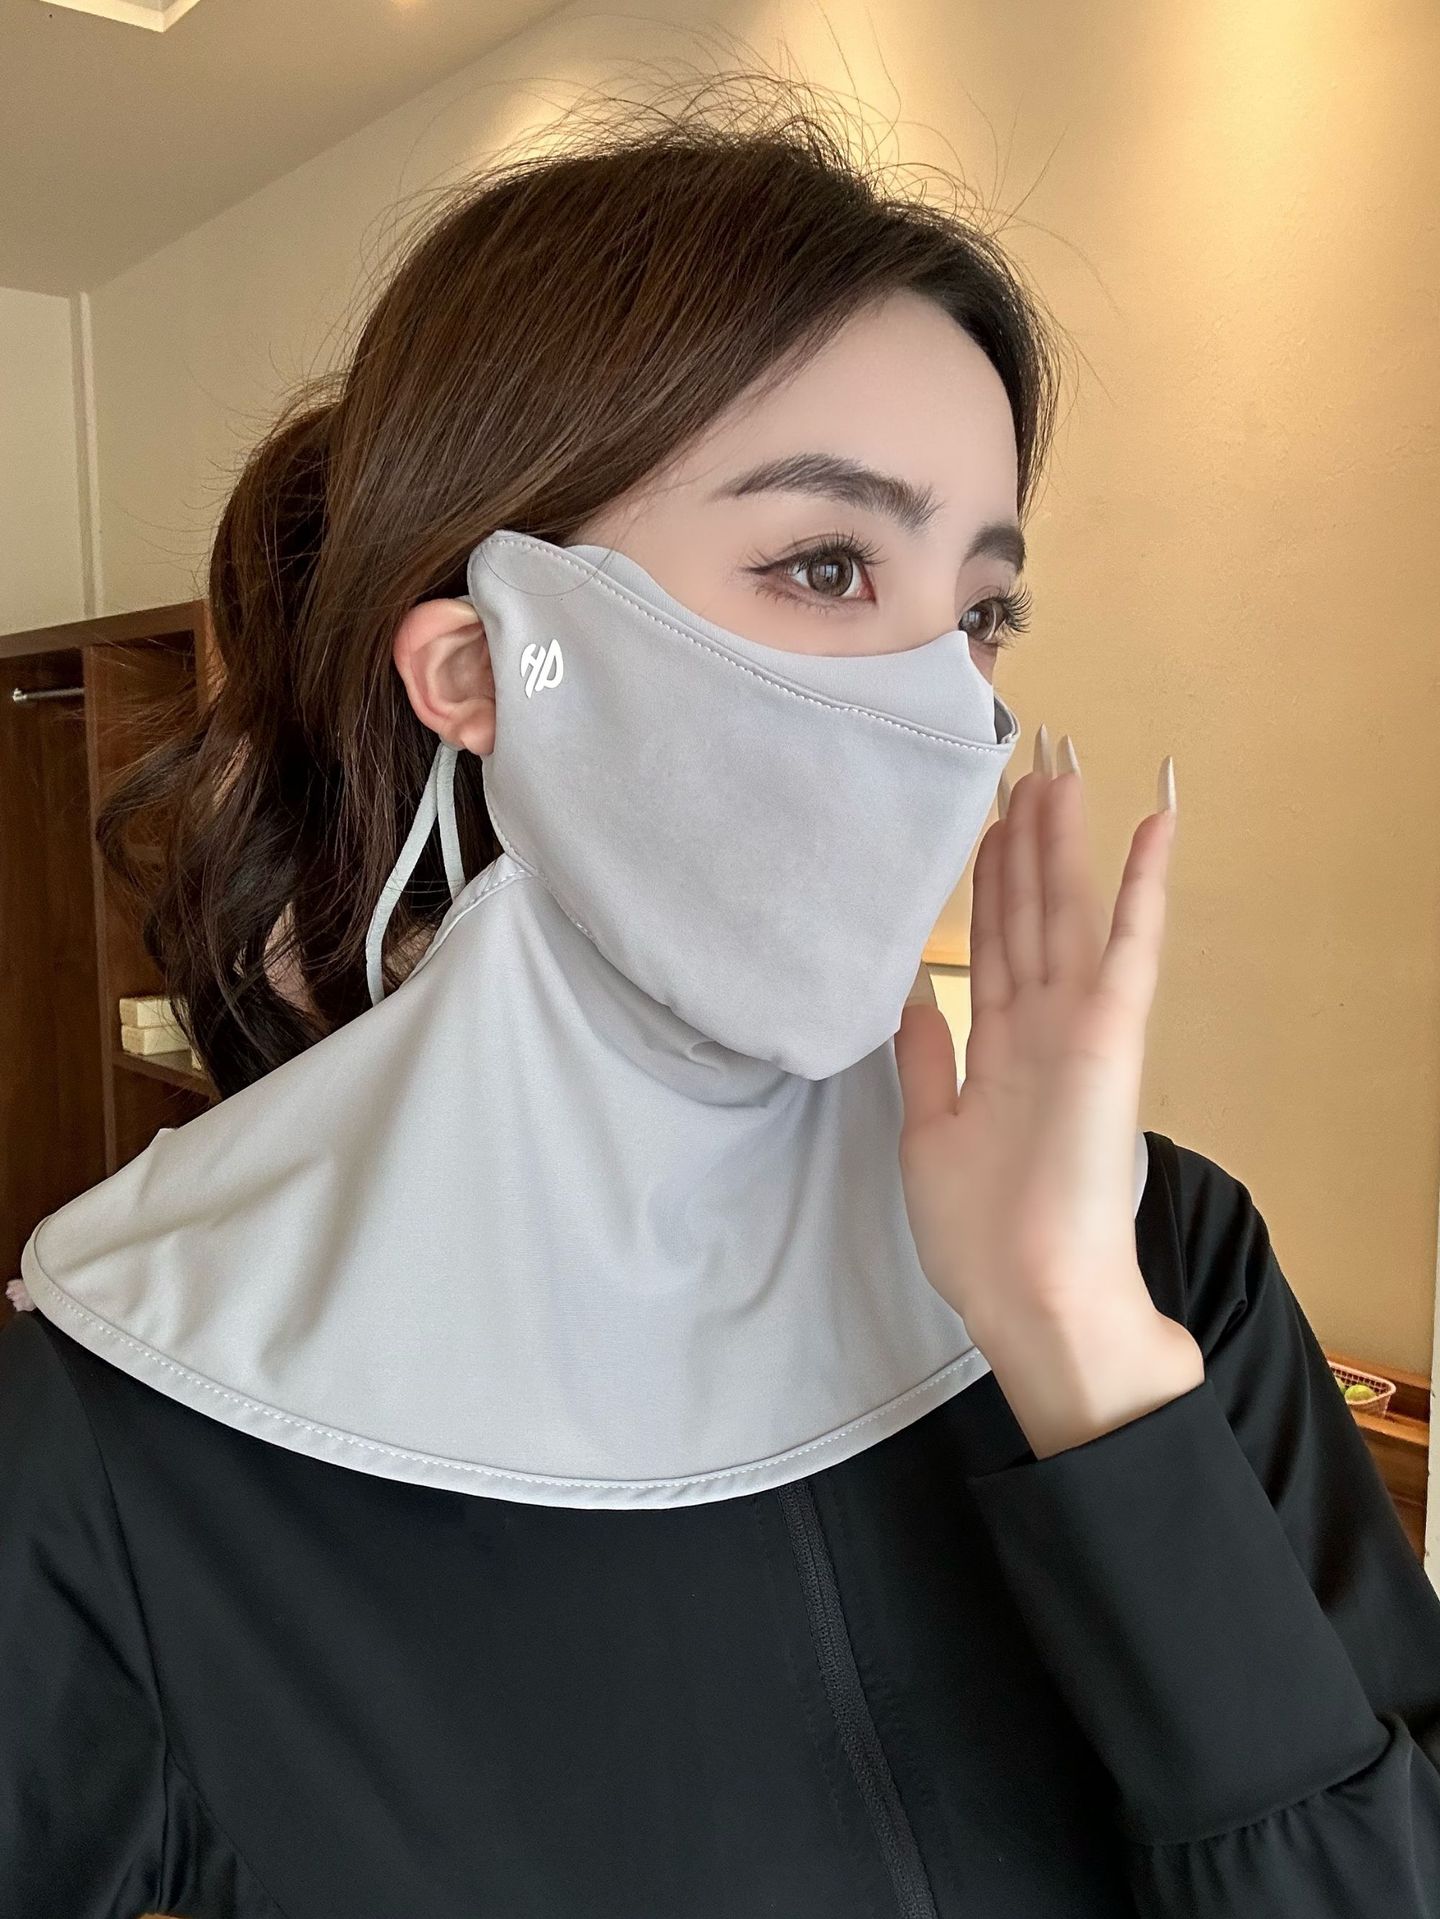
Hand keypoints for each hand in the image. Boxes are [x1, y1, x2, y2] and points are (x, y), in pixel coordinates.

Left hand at [892, 724, 1201, 1451]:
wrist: (1034, 1298)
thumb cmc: (982, 1237)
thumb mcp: (927, 1134)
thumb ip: (925, 1061)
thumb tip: (912, 997)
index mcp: (999, 1050)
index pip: (991, 944)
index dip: (987, 882)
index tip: (981, 824)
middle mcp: (1040, 1027)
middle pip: (1028, 913)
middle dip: (1024, 843)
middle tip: (1023, 768)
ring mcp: (1078, 1026)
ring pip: (1067, 911)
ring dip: (1065, 842)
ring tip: (1059, 772)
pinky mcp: (1112, 1035)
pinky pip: (1130, 946)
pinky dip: (1143, 886)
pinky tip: (1152, 826)